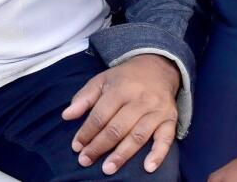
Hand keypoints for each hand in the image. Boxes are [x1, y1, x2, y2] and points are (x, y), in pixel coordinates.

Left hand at [63, 54, 179, 174]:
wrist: (158, 66)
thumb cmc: (125, 78)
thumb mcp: (102, 80)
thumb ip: (84, 98)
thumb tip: (66, 116)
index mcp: (120, 88)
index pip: (100, 115)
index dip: (86, 132)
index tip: (76, 146)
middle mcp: (139, 99)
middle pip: (117, 128)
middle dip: (99, 146)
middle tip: (85, 161)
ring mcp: (156, 110)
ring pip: (138, 136)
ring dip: (122, 154)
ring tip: (108, 169)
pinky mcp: (170, 119)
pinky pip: (166, 139)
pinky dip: (158, 154)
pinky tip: (148, 168)